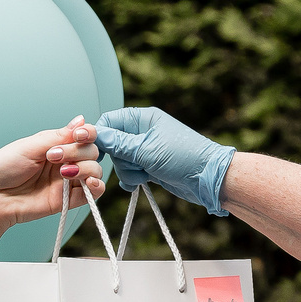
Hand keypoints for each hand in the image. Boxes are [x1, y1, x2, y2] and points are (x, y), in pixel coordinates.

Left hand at [0, 118, 101, 234]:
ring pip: (95, 170)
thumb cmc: (2, 168)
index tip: (78, 136)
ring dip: (85, 168)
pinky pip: (93, 193)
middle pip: (92, 152)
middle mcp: (64, 161)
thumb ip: (58, 136)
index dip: (87, 134)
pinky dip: (96, 187)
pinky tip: (88, 183)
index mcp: (54, 145)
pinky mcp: (67, 200)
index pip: (83, 136)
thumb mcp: (29, 146)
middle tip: (53, 157)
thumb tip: (81, 120)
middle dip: (77, 152)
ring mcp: (66, 180)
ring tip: (63, 172)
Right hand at [92, 107, 236, 214]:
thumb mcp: (146, 150)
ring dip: (128, 171)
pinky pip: (130, 171)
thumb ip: (117, 143)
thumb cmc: (183, 158)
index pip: (109, 121)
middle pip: (112, 143)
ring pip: (121, 160)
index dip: (99, 136)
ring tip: (145, 174)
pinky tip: (141, 183)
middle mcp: (143, 131)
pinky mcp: (150, 165)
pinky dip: (132, 179)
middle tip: (135, 164)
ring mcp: (146, 149)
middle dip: (119, 158)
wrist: (208, 179)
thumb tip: (92, 134)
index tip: (96, 151)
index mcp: (143, 118)